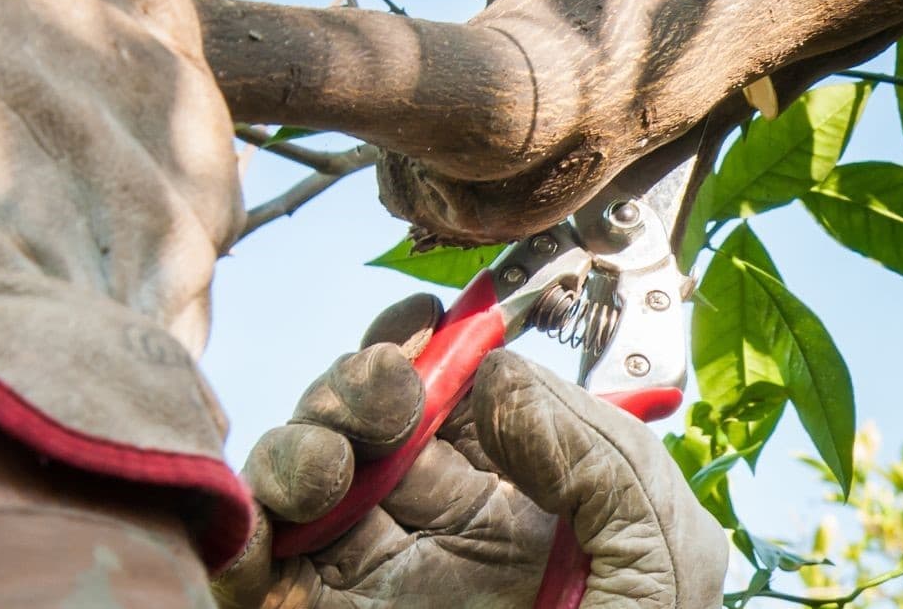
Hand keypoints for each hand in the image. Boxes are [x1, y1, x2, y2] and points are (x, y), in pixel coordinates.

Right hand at [216, 295, 726, 607]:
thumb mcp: (661, 558)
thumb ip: (603, 453)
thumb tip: (499, 380)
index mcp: (514, 504)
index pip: (454, 401)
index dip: (431, 350)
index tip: (426, 327)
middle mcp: (431, 530)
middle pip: (367, 420)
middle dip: (363, 382)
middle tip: (387, 390)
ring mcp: (360, 575)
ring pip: (300, 470)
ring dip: (302, 441)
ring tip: (332, 466)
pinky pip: (244, 559)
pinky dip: (241, 521)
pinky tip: (274, 517)